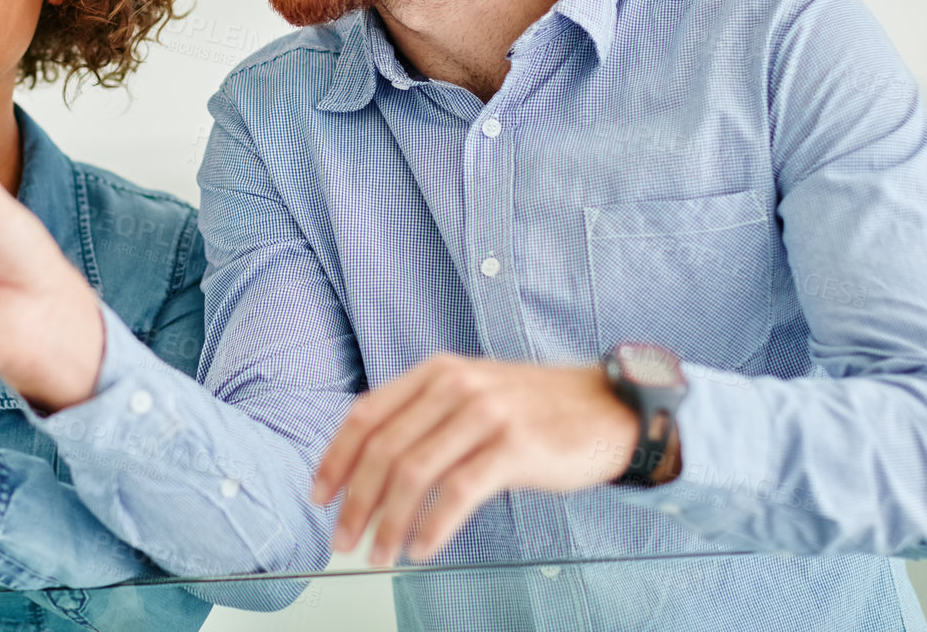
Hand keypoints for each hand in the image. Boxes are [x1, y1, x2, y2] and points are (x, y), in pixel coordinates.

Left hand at [310, 355, 650, 565]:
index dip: (335, 458)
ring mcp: (487, 414)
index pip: (366, 414)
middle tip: (342, 539)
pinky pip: (458, 492)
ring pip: (414, 473)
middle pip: (384, 449)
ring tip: (379, 554)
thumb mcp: (472, 394)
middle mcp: (456, 386)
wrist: (606, 408)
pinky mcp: (516, 447)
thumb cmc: (533, 409)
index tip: (319, 495)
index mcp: (436, 372)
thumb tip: (369, 467)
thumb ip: (425, 416)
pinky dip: (431, 526)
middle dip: (355, 501)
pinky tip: (421, 547)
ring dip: (388, 522)